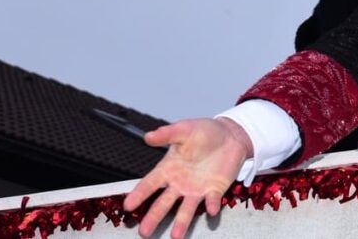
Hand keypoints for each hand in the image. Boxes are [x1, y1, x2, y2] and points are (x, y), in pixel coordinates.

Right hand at [123, 118, 252, 238]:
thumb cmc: (204, 132)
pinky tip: (211, 210)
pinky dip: (211, 206)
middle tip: (144, 232)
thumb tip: (147, 136)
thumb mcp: (184, 129)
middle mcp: (179, 183)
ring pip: (186, 209)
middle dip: (154, 217)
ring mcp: (196, 189)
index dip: (139, 194)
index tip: (128, 206)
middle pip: (163, 203)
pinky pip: (211, 201)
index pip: (150, 183)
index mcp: (169, 167)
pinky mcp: (214, 190)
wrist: (229, 135)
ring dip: (181, 222)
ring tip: (175, 236)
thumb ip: (167, 134)